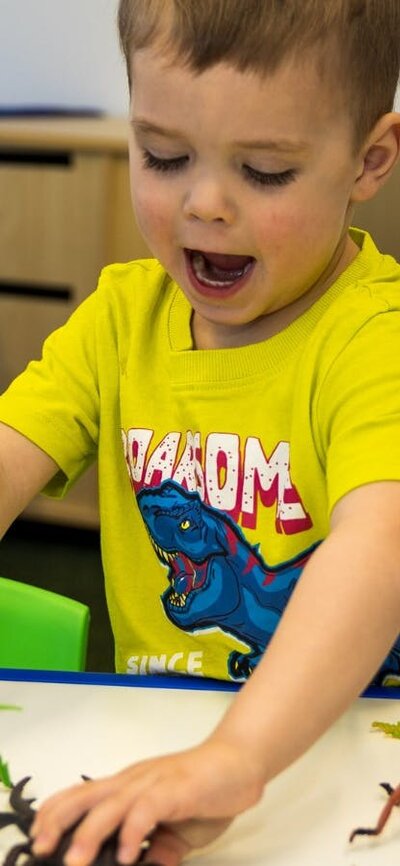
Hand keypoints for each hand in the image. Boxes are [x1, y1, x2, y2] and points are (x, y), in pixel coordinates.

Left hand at [30, 737, 263, 865]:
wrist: (240, 763)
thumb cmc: (206, 792)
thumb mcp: (177, 830)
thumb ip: (158, 847)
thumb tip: (143, 865)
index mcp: (128, 788)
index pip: (82, 795)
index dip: (56, 813)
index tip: (38, 838)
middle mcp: (134, 782)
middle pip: (87, 797)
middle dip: (60, 822)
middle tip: (42, 850)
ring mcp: (154, 783)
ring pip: (112, 805)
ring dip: (91, 833)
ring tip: (76, 861)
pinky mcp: (176, 789)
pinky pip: (148, 809)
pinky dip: (134, 830)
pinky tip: (129, 854)